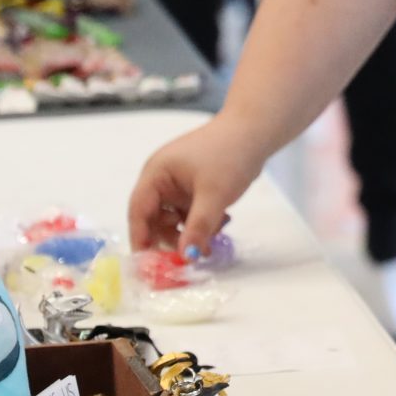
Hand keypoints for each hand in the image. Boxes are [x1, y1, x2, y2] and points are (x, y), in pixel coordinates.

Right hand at [127, 115, 273, 255]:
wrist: (256, 131)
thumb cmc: (229, 156)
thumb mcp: (213, 196)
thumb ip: (198, 228)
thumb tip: (187, 258)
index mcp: (156, 173)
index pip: (138, 210)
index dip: (141, 238)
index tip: (149, 264)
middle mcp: (162, 178)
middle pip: (155, 218)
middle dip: (172, 238)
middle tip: (190, 258)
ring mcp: (179, 182)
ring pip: (175, 218)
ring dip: (190, 232)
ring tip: (212, 243)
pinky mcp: (195, 186)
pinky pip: (190, 211)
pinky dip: (202, 222)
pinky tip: (221, 224)